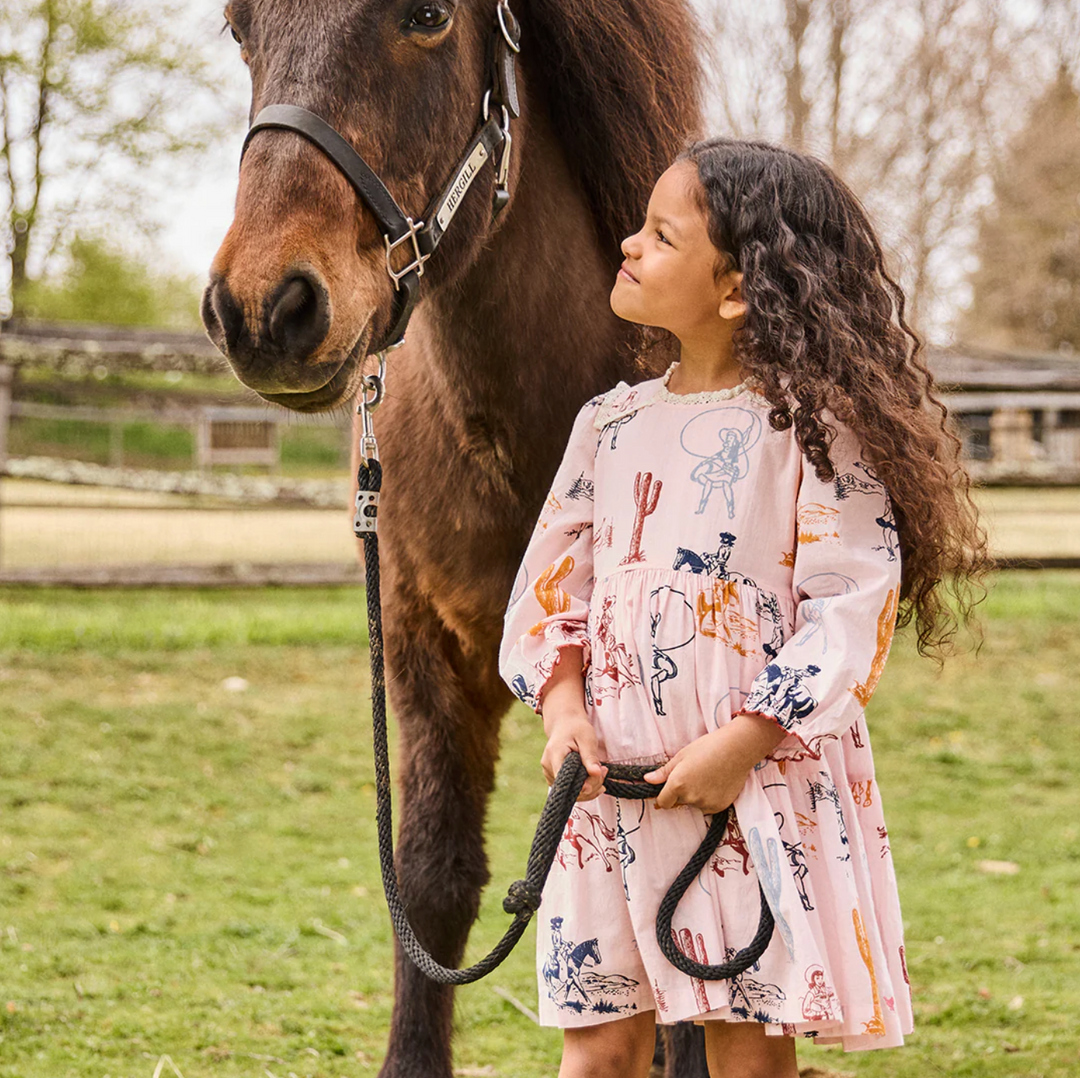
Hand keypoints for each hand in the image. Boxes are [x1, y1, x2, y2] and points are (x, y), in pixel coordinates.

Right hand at [540, 711, 607, 801]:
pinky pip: (570, 789)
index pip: (564, 777)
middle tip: (604, 771)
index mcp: (554, 754)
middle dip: (591, 784)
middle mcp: (548, 766)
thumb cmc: (576, 729)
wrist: (565, 725)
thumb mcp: (587, 738)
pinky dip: (584, 786)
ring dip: (590, 786)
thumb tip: (596, 773)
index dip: (579, 785)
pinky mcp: (554, 777)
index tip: (596, 783)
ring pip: (571, 791)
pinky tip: (594, 778)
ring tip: (602, 772)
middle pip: (569, 787)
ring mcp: (549, 773)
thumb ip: (590, 757)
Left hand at [642, 715, 786, 812]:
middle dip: (681, 793)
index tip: (667, 790)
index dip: (663, 797)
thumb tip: (648, 779)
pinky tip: (716, 783)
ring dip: (696, 796)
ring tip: (706, 777)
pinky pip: (708, 807)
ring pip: (694, 805)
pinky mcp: (720, 807)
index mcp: (677, 784)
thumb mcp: (682, 756)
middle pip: (679, 802)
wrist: (736, 749)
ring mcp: (706, 804)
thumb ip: (664, 772)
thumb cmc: (707, 747)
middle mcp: (690, 797)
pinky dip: (709, 799)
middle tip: (693, 776)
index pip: (663, 802)